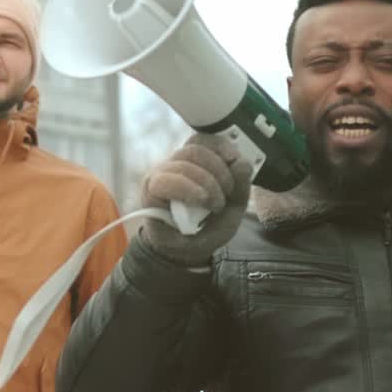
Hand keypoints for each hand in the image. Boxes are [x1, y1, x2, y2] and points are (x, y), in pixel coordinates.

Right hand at [138, 133, 252, 266]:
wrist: (187, 252)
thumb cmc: (207, 226)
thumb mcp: (233, 207)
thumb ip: (240, 185)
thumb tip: (242, 162)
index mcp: (195, 163)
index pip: (201, 140)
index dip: (219, 145)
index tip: (234, 158)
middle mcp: (175, 164)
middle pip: (195, 150)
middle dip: (218, 170)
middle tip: (227, 192)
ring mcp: (161, 175)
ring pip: (183, 163)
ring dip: (206, 183)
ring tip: (214, 205)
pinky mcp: (150, 190)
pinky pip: (166, 181)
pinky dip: (187, 189)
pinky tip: (200, 200)